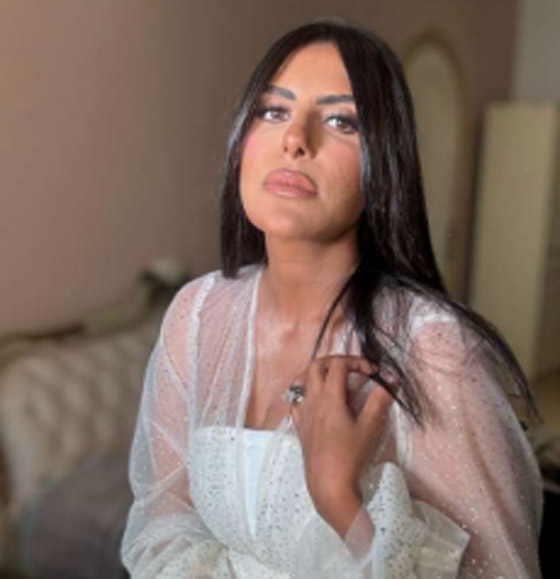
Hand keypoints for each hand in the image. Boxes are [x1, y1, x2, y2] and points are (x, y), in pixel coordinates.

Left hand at [289, 355, 394, 536]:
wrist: (328, 484)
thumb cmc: (350, 456)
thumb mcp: (369, 427)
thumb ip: (380, 400)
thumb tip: (390, 379)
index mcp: (329, 397)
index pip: (339, 365)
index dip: (356, 362)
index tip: (372, 373)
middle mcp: (312, 400)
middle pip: (317, 365)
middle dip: (336, 361)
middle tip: (354, 370)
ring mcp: (303, 411)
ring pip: (303, 379)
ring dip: (319, 373)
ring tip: (336, 381)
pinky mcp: (299, 424)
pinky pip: (297, 398)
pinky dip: (307, 391)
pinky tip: (319, 400)